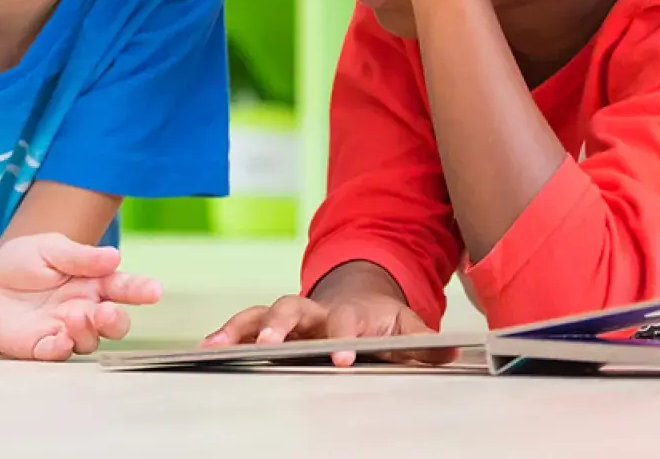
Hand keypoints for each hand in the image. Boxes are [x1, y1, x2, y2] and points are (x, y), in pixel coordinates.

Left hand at [0, 232, 161, 360]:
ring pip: (90, 341)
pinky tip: (60, 339)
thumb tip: (115, 257)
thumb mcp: (48, 248)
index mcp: (92, 282)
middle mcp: (84, 309)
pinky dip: (61, 349)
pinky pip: (57, 354)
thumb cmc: (22, 263)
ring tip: (74, 315)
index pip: (122, 287)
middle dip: (116, 320)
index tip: (154, 290)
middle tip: (107, 311)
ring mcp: (65, 330)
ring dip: (88, 331)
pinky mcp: (41, 346)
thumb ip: (80, 256)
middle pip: (114, 323)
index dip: (139, 289)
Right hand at [201, 292, 455, 367]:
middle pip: (293, 309)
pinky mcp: (271, 326)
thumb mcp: (409, 329)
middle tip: (272, 345)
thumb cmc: (384, 323)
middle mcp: (315, 310)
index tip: (340, 359)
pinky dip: (226, 334)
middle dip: (280, 326)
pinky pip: (244, 326)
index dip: (342, 340)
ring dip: (241, 328)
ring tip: (218, 346)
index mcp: (351, 313)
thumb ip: (425, 343)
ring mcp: (291, 317)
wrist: (361, 299)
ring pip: (261, 314)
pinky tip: (208, 349)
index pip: (345, 323)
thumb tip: (452, 351)